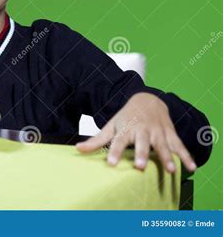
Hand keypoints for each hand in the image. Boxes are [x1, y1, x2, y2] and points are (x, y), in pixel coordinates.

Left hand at [75, 92, 196, 172]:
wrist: (147, 99)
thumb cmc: (126, 117)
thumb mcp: (111, 126)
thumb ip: (96, 140)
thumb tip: (78, 149)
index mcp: (126, 129)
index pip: (118, 142)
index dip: (115, 152)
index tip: (111, 163)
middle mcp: (142, 130)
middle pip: (142, 143)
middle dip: (141, 154)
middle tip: (140, 166)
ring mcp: (158, 132)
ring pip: (162, 145)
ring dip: (166, 156)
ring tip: (170, 169)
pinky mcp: (170, 134)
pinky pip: (179, 146)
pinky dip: (186, 156)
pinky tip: (191, 168)